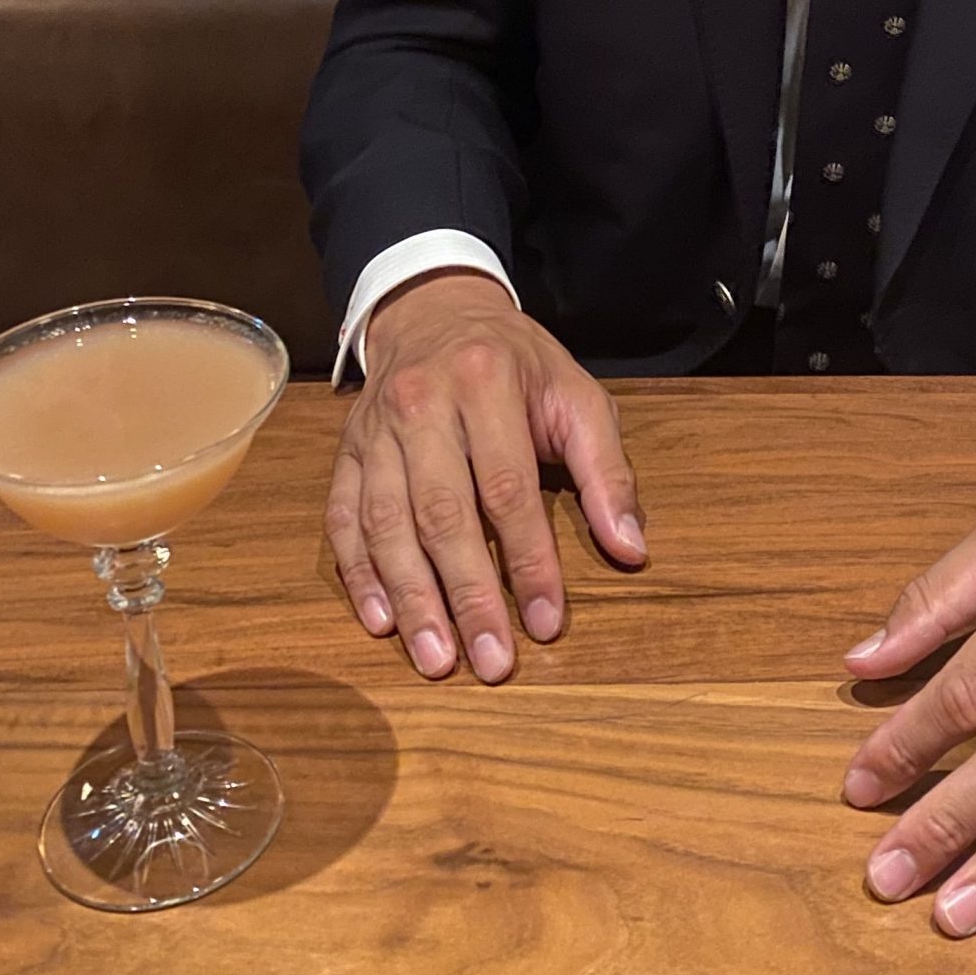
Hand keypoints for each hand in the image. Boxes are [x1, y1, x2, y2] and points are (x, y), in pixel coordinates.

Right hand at [324, 270, 645, 682]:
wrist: (437, 312)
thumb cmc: (517, 365)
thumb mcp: (577, 395)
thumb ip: (607, 470)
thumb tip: (632, 549)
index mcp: (486, 384)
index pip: (507, 488)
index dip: (529, 561)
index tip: (547, 623)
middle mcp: (422, 405)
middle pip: (442, 514)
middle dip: (468, 595)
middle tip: (491, 662)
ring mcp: (375, 432)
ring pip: (387, 524)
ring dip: (412, 599)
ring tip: (438, 659)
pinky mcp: (347, 453)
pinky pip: (343, 519)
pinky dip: (359, 574)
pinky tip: (380, 621)